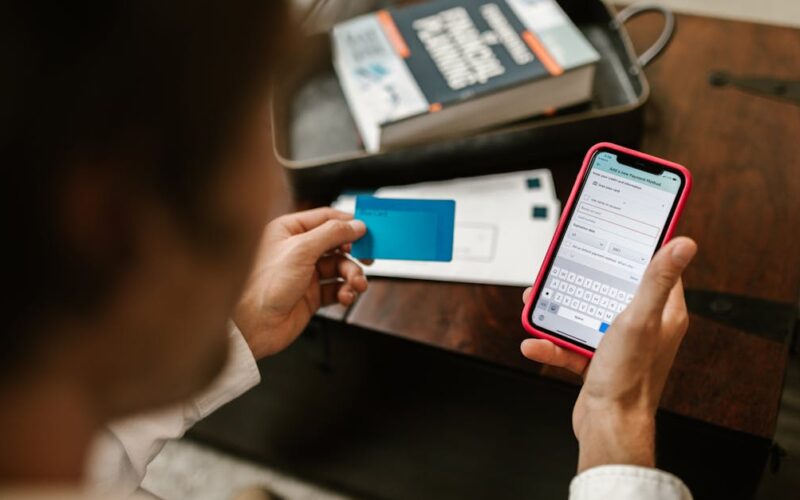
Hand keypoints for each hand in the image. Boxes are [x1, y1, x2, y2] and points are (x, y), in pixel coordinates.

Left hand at [234, 208, 368, 359]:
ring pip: (340, 268)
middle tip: (369, 258)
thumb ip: (331, 234)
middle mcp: (298, 250)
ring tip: (356, 285)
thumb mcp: (301, 250)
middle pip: (337, 244)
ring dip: (353, 275)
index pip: (326, 218)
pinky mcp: (311, 296)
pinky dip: (346, 291)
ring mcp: (305, 274)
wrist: (253, 326)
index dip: (348, 223)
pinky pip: (337, 288)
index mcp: (289, 230)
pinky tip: (346, 296)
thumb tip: (355, 225)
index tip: (369, 229)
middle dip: (354, 253)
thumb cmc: (263, 285)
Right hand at [521, 237, 696, 471]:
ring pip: (585, 314)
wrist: (609, 427)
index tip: (615, 233)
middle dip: (582, 279)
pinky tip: (536, 342)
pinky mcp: (596, 361)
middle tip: (562, 266)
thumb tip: (684, 244)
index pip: (654, 270)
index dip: (635, 250)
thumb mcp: (640, 319)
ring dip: (559, 309)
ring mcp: (618, 344)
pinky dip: (551, 343)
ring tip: (538, 301)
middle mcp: (643, 327)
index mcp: (663, 313)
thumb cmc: (630, 378)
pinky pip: (570, 344)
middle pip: (610, 289)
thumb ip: (656, 280)